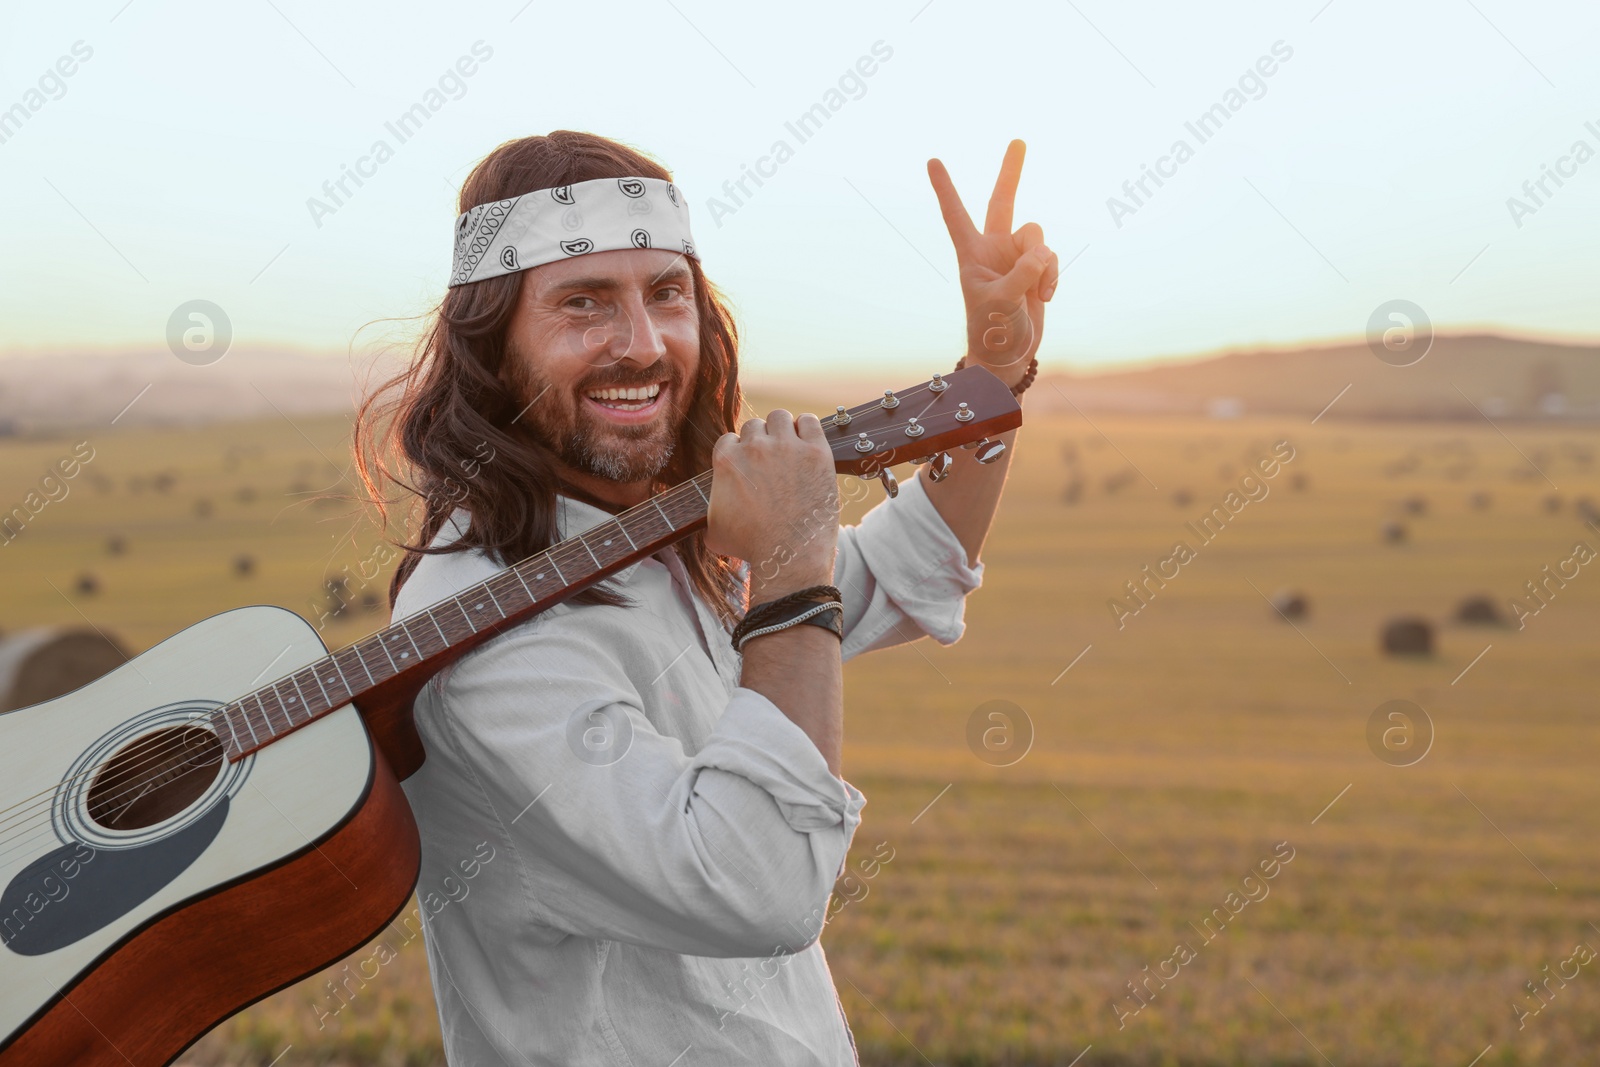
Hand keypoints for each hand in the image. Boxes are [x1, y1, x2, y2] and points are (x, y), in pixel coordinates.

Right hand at [706, 410, 839, 597]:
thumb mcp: (715, 531)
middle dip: (762, 441)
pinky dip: (807, 427)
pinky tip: (808, 444)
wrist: (788, 556)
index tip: (752, 466)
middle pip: (755, 426)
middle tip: (773, 462)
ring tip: (791, 448)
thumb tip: (711, 517)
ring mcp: (786, 446)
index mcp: (726, 460)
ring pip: (779, 417)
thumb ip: (712, 512)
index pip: (730, 439)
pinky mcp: (815, 451)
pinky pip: (810, 421)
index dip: (742, 453)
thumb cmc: (751, 547)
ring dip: (783, 429)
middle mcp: (754, 447)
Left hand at [928, 139, 1057, 385]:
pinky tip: (1044, 298)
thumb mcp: (1003, 302)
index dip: (945, 188)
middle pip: (1002, 201)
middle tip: (1018, 140)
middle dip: (1011, 171)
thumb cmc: (992, 332)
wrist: (1008, 356)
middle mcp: (993, 250)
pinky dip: (1052, 277)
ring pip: (1038, 237)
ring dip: (1043, 264)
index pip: (955, 215)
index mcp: (972, 255)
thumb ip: (1023, 272)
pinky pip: (1052, 259)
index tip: (931, 160)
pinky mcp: (1036, 270)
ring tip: (1036, 292)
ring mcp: (1016, 258)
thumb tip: (1043, 253)